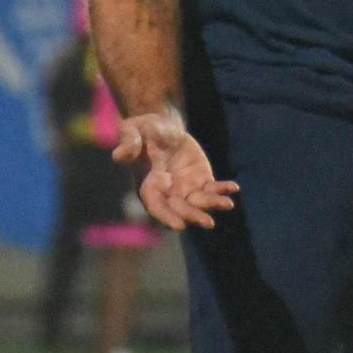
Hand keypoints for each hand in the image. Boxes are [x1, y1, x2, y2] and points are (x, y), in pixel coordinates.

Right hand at [111, 110, 239, 230]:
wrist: (160, 127)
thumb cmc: (141, 130)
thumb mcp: (132, 132)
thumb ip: (129, 144)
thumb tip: (119, 155)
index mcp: (149, 186)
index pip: (157, 206)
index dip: (168, 216)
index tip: (180, 226)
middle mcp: (168, 192)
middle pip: (181, 209)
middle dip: (194, 216)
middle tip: (208, 223)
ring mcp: (185, 188)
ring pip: (199, 202)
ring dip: (212, 205)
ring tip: (228, 204)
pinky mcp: (200, 179)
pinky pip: (212, 188)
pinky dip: (222, 189)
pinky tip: (233, 188)